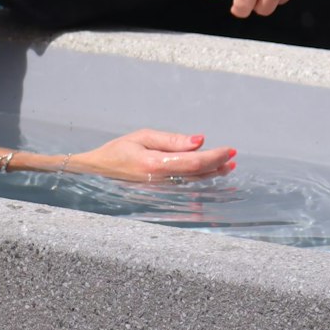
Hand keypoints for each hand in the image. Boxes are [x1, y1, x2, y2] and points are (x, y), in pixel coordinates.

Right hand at [70, 130, 234, 185]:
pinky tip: (209, 176)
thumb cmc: (118, 151)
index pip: (195, 161)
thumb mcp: (143, 137)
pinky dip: (200, 180)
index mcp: (157, 164)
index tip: (230, 149)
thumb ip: (172, 140)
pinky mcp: (160, 193)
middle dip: (218, 165)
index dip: (215, 156)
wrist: (96, 172)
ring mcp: (161, 190)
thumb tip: (199, 141)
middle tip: (233, 157)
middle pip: (198, 174)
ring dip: (213, 174)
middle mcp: (162, 181)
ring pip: (194, 183)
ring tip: (227, 166)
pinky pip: (185, 187)